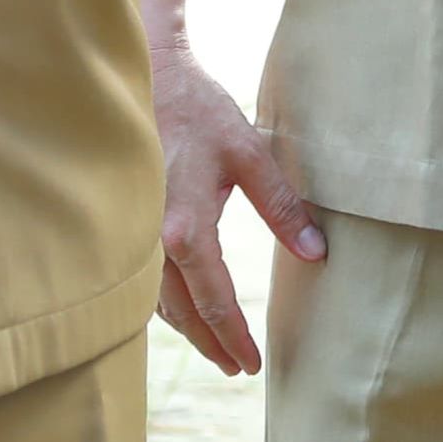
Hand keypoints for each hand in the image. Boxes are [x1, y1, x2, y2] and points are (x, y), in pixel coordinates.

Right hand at [150, 37, 321, 375]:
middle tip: (238, 368)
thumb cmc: (198, 110)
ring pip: (157, 300)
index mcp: (185, 228)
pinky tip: (180, 307)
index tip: (254, 364)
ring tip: (214, 346)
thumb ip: (283, 206)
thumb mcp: (249, 154)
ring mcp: (132, 232)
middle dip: (211, 344)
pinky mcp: (125, 221)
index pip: (214, 302)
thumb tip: (317, 252)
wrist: (145, 73)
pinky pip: (142, 279)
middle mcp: (152, 239)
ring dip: (187, 328)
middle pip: (183, 313)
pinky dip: (164, 302)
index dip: (235, 338)